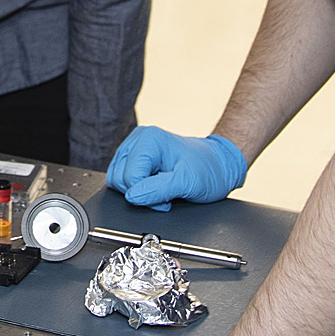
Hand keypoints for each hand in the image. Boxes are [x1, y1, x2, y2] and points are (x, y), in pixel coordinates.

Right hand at [105, 127, 247, 211]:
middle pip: (118, 178)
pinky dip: (137, 188)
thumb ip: (158, 189)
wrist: (218, 166)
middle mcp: (138, 140)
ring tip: (161, 187)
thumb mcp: (187, 182)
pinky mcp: (133, 158)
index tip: (167, 195)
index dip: (146, 194)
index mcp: (149, 139)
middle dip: (140, 193)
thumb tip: (132, 196)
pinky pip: (121, 180)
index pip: (129, 177)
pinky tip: (154, 185)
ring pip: (116, 180)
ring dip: (138, 191)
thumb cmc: (208, 169)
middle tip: (165, 192)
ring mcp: (133, 148)